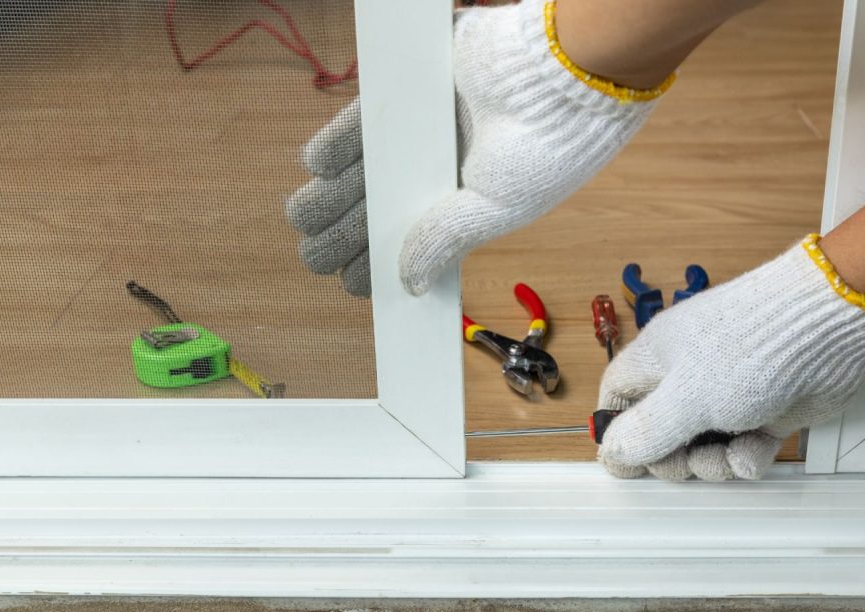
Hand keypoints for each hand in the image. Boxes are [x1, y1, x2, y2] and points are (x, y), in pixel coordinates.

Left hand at [286, 0, 670, 296]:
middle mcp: (439, 170)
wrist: (562, 74)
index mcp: (467, 206)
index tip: (355, 283)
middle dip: (346, 233)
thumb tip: (410, 284)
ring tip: (302, 217)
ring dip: (330, 193)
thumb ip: (446, 242)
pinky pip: (361, 120)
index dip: (384, 264)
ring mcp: (420, 132)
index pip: (416, 241)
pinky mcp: (406, 93)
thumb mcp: (495, 210)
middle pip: (382, 207)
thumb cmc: (544, 149)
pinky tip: (316, 168)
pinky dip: (337, 142)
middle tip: (315, 255)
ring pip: (364, 170)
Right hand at [596, 235, 864, 480]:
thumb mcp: (686, 398)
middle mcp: (690, 374)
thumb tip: (612, 452)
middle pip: (661, 431)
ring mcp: (729, 392)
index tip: (628, 462)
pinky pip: (743, 444)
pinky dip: (747, 456)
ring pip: (704, 444)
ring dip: (714, 462)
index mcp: (658, 358)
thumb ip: (646, 432)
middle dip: (674, 458)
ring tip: (731, 457)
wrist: (828, 330)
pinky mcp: (766, 408)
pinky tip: (755, 452)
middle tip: (688, 463)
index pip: (619, 395)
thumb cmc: (750, 347)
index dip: (617, 430)